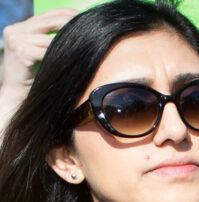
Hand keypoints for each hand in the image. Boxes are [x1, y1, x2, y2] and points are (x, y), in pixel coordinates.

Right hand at [0, 9, 77, 123]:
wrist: (17, 100)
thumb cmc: (34, 81)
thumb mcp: (40, 55)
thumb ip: (49, 42)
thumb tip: (77, 31)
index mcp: (19, 28)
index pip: (48, 14)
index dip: (68, 13)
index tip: (86, 17)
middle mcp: (15, 30)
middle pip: (50, 20)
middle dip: (73, 22)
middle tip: (92, 26)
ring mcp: (16, 40)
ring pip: (51, 38)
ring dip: (70, 43)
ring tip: (88, 44)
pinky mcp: (20, 52)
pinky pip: (47, 51)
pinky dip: (61, 55)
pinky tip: (76, 58)